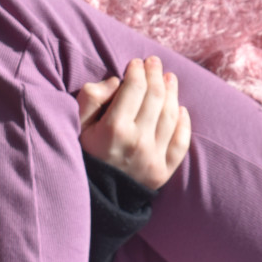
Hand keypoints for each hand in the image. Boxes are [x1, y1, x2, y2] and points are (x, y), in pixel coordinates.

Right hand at [77, 56, 190, 189]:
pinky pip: (181, 143)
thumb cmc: (84, 156)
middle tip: (154, 63)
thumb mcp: (77, 126)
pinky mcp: (163, 172)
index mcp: (114, 128)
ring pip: (170, 115)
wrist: (94, 199)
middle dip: (155, 74)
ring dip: (172, 92)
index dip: (137, 70)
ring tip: (169, 78)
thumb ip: (91, 98)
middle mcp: (138, 141)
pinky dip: (184, 123)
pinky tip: (180, 110)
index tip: (135, 63)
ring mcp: (153, 158)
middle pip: (155, 97)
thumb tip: (117, 82)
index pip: (135, 87)